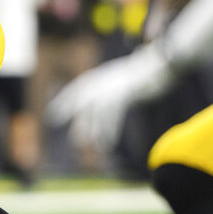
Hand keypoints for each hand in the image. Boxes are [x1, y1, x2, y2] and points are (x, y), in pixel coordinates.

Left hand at [46, 44, 172, 152]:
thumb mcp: (121, 81)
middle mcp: (102, 80)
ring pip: (98, 113)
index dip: (63, 103)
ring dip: (97, 131)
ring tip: (96, 147)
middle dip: (80, 122)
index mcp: (99, 75)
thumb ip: (108, 90)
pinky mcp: (123, 93)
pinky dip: (110, 131)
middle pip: (84, 104)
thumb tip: (99, 106)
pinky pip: (112, 116)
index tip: (53, 116)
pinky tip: (108, 143)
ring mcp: (112, 86)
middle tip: (77, 141)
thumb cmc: (142, 75)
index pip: (75, 90)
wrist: (160, 66)